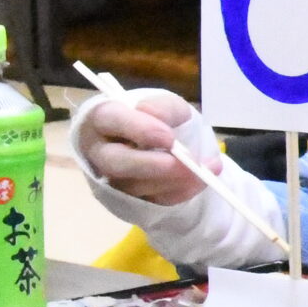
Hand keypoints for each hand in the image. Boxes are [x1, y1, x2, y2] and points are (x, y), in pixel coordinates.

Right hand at [77, 90, 208, 206]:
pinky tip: (202, 180)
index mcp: (103, 118)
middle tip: (188, 161)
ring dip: (175, 180)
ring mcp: (110, 178)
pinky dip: (181, 192)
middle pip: (115, 163)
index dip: (138, 129)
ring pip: (136, 186)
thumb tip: (151, 113)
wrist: (164, 144)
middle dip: (154, 165)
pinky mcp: (128, 199)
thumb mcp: (167, 105)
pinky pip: (153, 201)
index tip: (169, 137)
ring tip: (207, 169)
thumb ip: (163, 107)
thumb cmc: (160, 120)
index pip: (109, 120)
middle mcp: (100, 151)